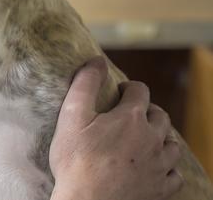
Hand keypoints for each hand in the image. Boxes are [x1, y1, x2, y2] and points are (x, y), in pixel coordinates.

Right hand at [49, 57, 182, 199]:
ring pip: (171, 144)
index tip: (119, 93)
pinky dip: (168, 168)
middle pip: (160, 116)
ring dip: (161, 137)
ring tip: (146, 139)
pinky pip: (175, 174)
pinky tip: (155, 167)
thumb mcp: (71, 116)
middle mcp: (151, 138)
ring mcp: (159, 165)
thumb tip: (96, 60)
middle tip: (131, 115)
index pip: (140, 91)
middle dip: (147, 111)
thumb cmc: (76, 160)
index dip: (129, 88)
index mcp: (130, 118)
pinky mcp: (161, 188)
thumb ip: (84, 84)